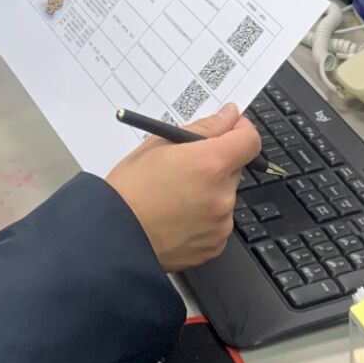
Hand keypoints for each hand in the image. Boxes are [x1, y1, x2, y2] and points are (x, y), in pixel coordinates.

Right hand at [105, 105, 262, 272]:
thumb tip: (229, 117)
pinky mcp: (215, 245)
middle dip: (217, 165)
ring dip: (210, 193)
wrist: (113, 236)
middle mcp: (221, 195)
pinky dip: (204, 218)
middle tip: (184, 169)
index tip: (228, 131)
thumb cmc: (129, 189)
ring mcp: (220, 224)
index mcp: (209, 164)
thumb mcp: (158, 144)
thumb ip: (203, 128)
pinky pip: (218, 223)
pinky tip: (177, 218)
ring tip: (174, 198)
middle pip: (235, 169)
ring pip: (225, 196)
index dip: (240, 131)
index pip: (250, 140)